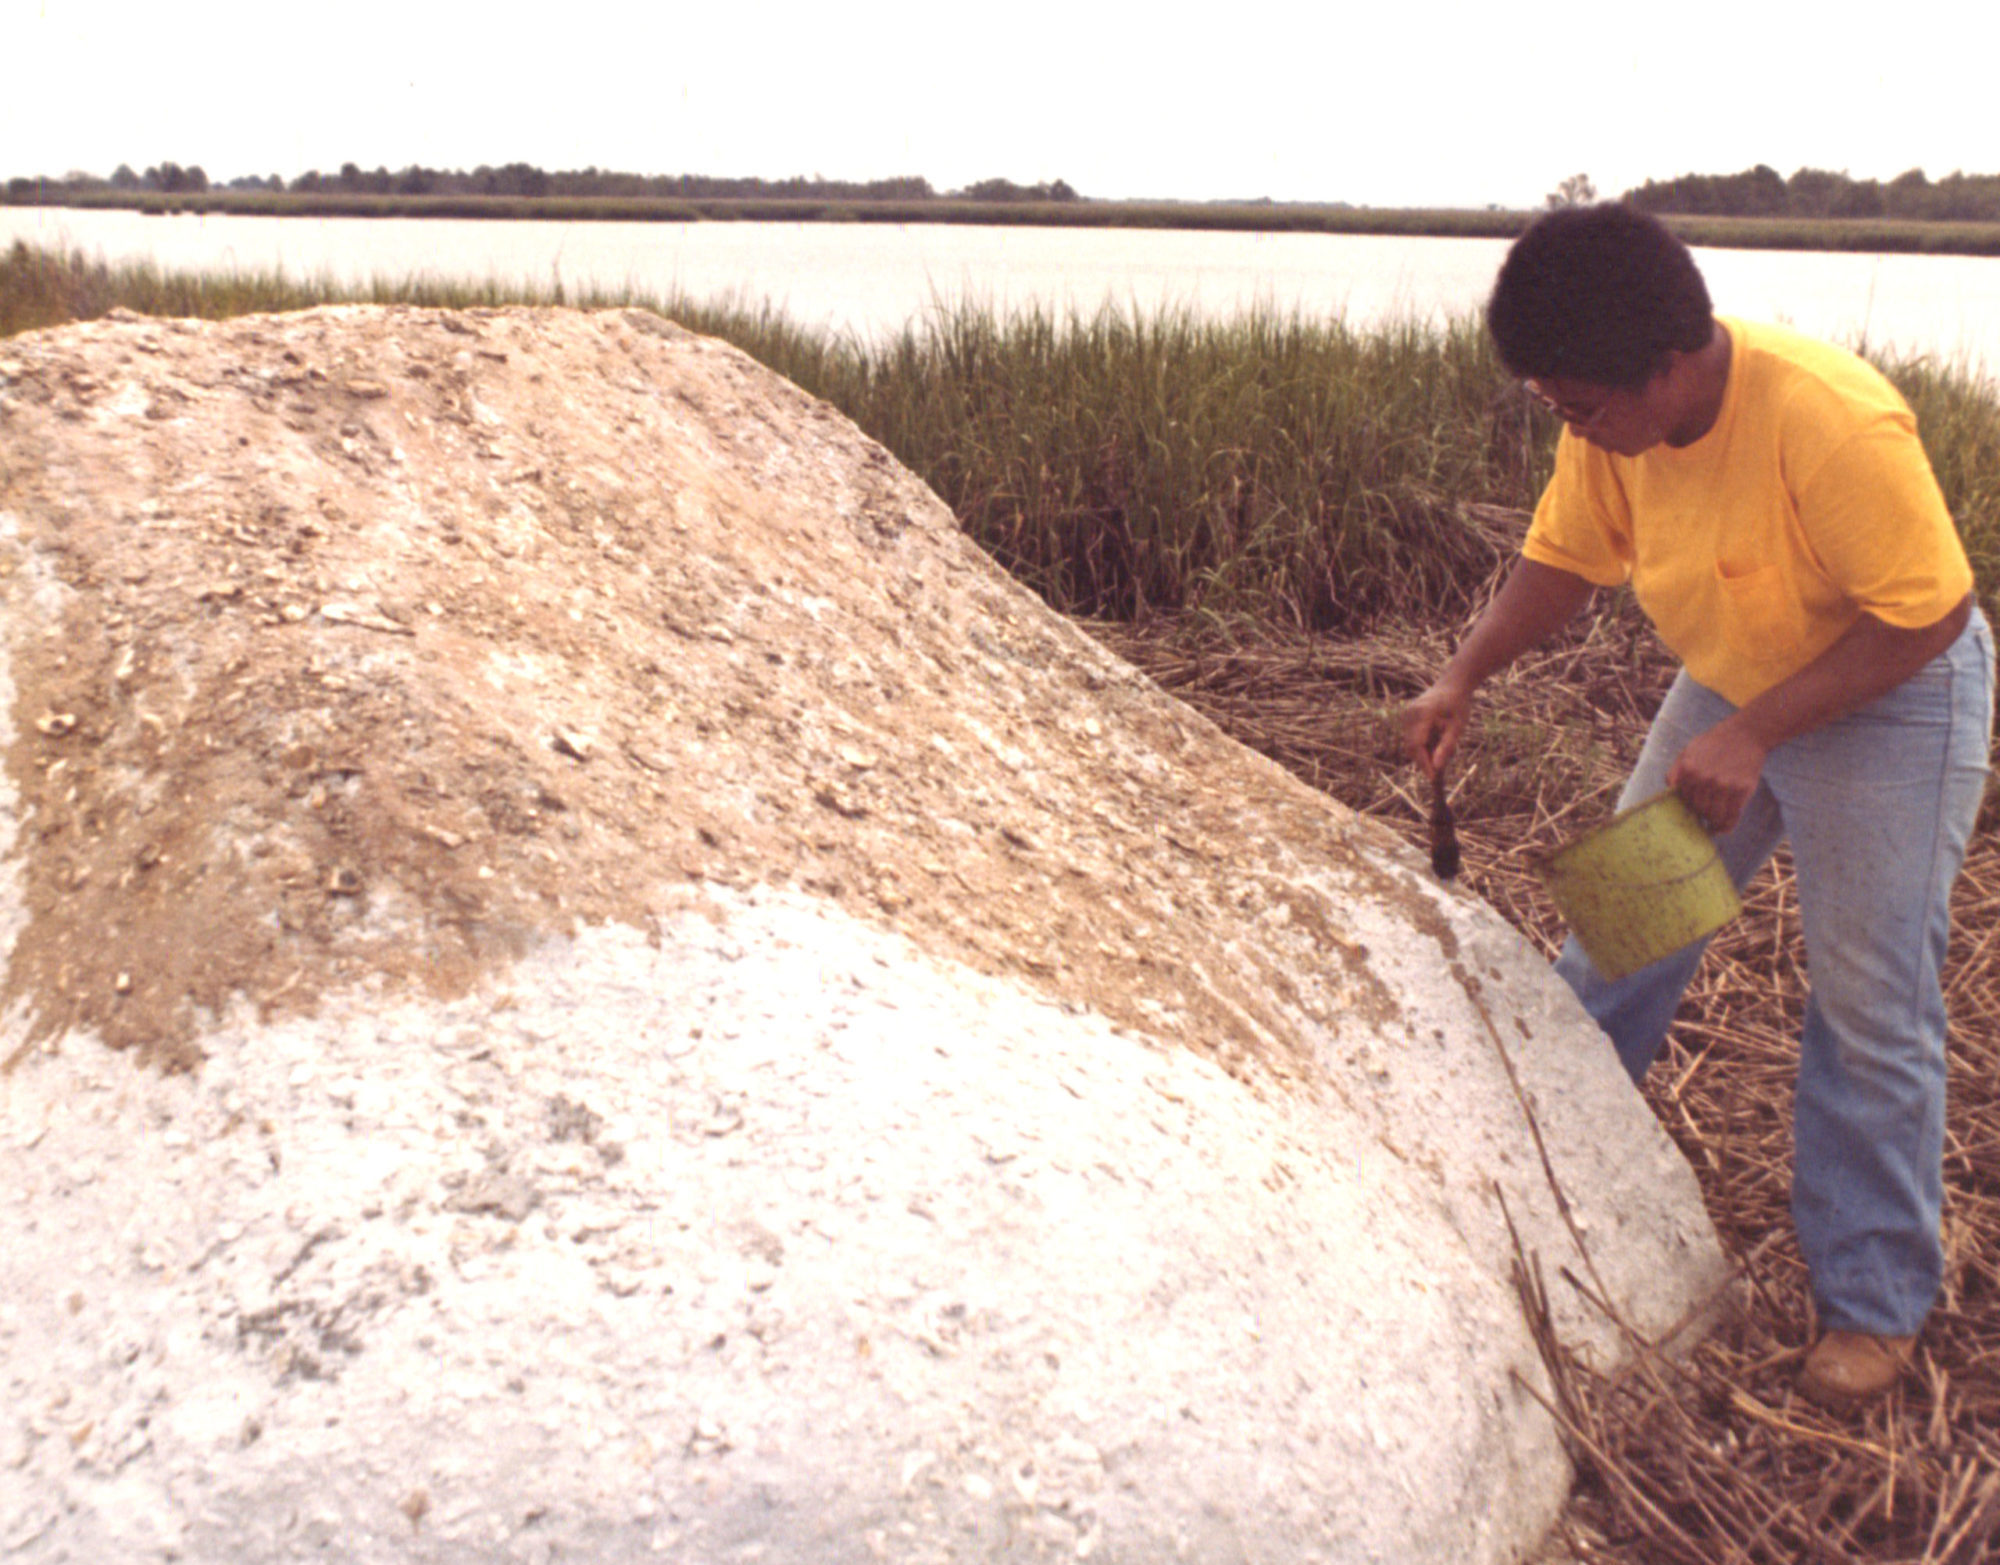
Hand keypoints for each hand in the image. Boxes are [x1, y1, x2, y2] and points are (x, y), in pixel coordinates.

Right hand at [1401, 675, 1473, 778]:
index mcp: (1423, 713)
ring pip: (1410, 743)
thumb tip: (1437, 767)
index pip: (1417, 745)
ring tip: (1442, 751)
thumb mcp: (1458, 726)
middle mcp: (1409, 714)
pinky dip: (1422, 745)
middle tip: (1440, 771)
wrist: (1452, 684)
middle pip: (1411, 746)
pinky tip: (1436, 741)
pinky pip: (1411, 737)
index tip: (1433, 778)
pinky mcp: (1406, 717)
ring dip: (1423, 753)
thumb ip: (1446, 747)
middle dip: (1424, 761)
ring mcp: (1405, 715)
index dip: (1424, 763)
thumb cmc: (1459, 704)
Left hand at [1666, 717, 1768, 834]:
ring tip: (1712, 825)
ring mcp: (1724, 785)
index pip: (1683, 798)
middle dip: (1699, 815)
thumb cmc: (1715, 743)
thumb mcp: (1689, 751)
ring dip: (1712, 823)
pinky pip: (1731, 817)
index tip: (1691, 812)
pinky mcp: (1742, 790)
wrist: (1746, 734)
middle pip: (1697, 809)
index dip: (1687, 806)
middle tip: (1702, 819)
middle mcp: (1704, 778)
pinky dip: (1726, 827)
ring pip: (1713, 816)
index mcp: (1688, 769)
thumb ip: (1676, 770)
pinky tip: (1722, 829)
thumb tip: (1670, 790)